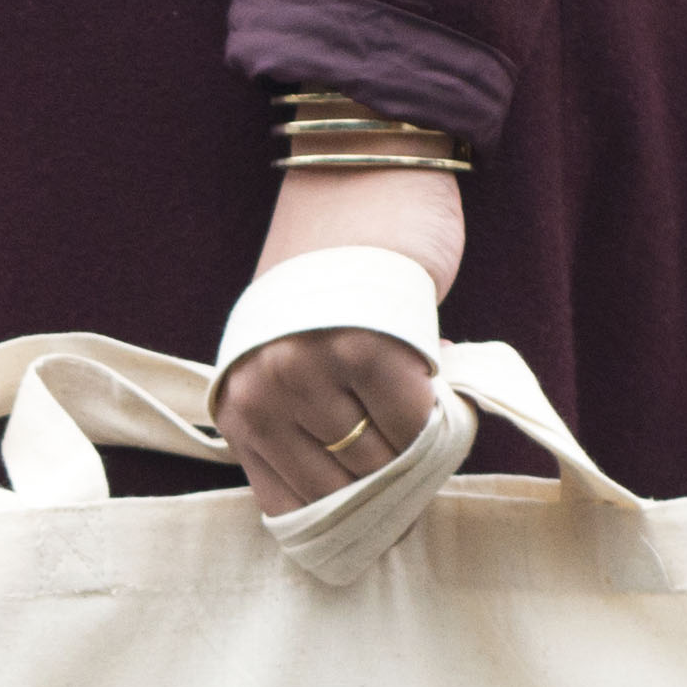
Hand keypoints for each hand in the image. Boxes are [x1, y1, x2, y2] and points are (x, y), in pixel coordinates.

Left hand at [215, 162, 464, 516]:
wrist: (362, 161)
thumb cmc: (338, 265)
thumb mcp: (300, 353)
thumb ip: (318, 424)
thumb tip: (376, 504)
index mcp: (240, 404)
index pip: (291, 510)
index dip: (347, 525)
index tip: (385, 525)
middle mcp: (264, 391)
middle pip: (345, 492)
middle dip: (394, 489)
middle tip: (424, 459)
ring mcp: (311, 371)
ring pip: (383, 465)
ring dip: (420, 453)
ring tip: (432, 413)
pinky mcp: (367, 349)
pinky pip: (417, 424)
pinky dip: (443, 418)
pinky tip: (445, 382)